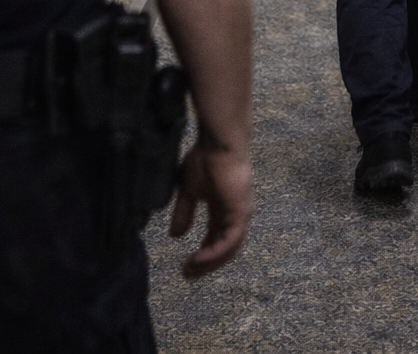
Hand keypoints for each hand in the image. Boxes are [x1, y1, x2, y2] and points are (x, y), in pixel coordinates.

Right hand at [169, 142, 254, 279]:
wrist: (218, 143)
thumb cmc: (205, 159)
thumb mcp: (188, 191)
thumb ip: (184, 212)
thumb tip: (176, 235)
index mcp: (225, 209)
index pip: (217, 238)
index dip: (203, 254)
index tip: (185, 265)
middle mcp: (236, 214)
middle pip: (225, 248)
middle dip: (206, 264)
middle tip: (187, 274)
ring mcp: (241, 214)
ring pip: (229, 248)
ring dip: (209, 262)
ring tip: (190, 270)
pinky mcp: (241, 212)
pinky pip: (230, 241)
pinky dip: (215, 253)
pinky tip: (199, 259)